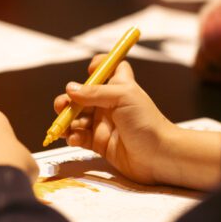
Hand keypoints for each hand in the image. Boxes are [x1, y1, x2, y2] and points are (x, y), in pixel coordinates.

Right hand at [53, 59, 174, 184]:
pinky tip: (74, 139)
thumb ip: (95, 92)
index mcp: (118, 87)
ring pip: (76, 118)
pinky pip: (80, 137)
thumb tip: (70, 89)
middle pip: (82, 96)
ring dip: (66, 120)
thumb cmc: (146, 122)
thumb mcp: (123, 97)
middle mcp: (109, 104)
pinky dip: (73, 137)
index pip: (109, 68)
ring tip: (64, 126)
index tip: (90, 72)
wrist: (158, 155)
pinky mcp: (99, 143)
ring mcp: (103, 124)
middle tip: (62, 107)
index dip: (98, 66)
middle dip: (68, 100)